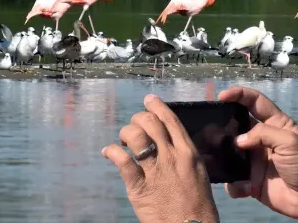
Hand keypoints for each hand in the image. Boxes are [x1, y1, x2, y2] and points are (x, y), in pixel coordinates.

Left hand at [102, 94, 219, 222]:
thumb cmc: (198, 206)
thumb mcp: (198, 173)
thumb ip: (184, 155)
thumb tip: (170, 141)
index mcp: (188, 152)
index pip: (170, 119)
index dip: (156, 106)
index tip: (149, 100)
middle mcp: (171, 156)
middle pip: (149, 122)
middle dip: (138, 119)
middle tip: (134, 127)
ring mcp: (155, 170)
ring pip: (134, 136)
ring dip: (125, 134)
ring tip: (124, 142)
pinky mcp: (139, 186)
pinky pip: (121, 160)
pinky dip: (111, 152)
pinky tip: (108, 152)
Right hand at [219, 86, 297, 217]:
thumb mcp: (290, 141)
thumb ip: (262, 133)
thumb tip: (238, 140)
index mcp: (275, 125)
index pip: (255, 102)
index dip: (239, 94)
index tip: (222, 96)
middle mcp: (261, 140)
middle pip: (236, 125)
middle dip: (223, 124)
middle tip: (211, 127)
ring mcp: (254, 160)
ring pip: (229, 151)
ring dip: (222, 155)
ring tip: (217, 158)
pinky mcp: (250, 180)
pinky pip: (233, 180)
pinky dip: (233, 184)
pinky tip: (242, 186)